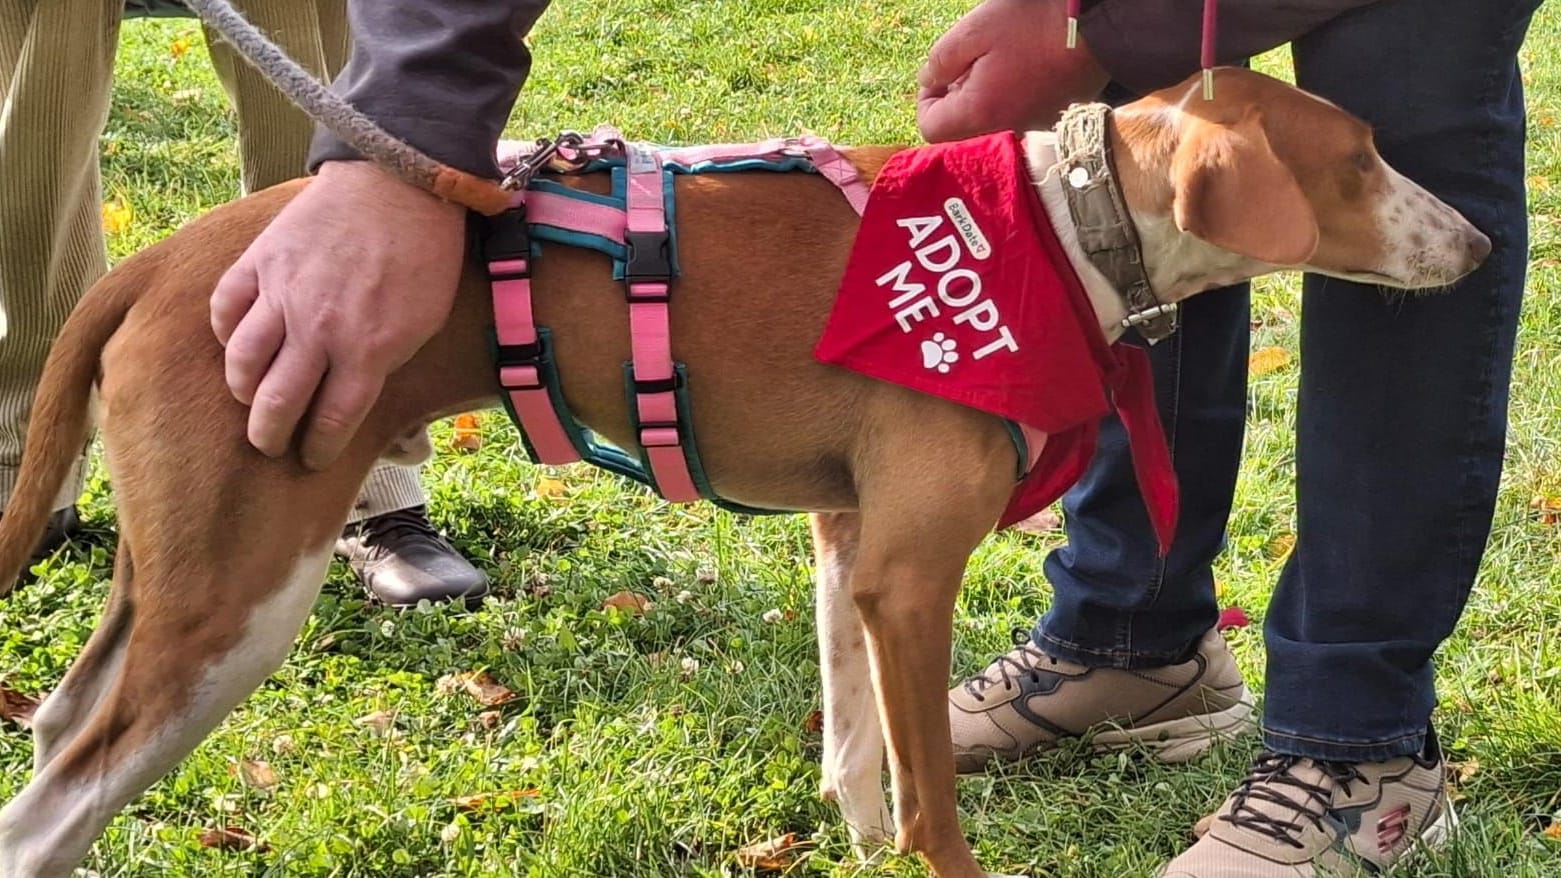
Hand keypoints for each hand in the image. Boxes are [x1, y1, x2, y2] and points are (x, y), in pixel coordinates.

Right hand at [210, 160, 466, 468]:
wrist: (399, 184)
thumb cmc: (423, 256)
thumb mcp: (424, 323)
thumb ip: (387, 363)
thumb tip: (362, 400)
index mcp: (366, 349)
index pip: (330, 421)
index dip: (319, 448)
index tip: (313, 456)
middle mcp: (318, 328)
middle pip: (276, 404)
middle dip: (270, 436)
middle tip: (270, 444)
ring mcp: (283, 293)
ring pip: (242, 364)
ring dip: (244, 393)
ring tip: (251, 401)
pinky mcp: (260, 261)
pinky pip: (225, 310)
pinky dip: (227, 334)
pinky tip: (239, 346)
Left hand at [916, 0, 1109, 142]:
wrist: (1097, 27)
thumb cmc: (1035, 25)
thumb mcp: (974, 30)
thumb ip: (941, 60)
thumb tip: (928, 79)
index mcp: (979, 113)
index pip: (930, 129)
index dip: (928, 99)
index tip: (943, 73)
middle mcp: (1005, 130)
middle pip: (962, 128)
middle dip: (957, 95)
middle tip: (973, 60)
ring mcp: (1032, 128)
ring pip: (990, 122)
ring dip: (984, 95)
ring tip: (1001, 60)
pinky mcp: (1053, 119)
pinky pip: (1018, 115)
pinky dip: (1012, 96)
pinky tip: (1024, 67)